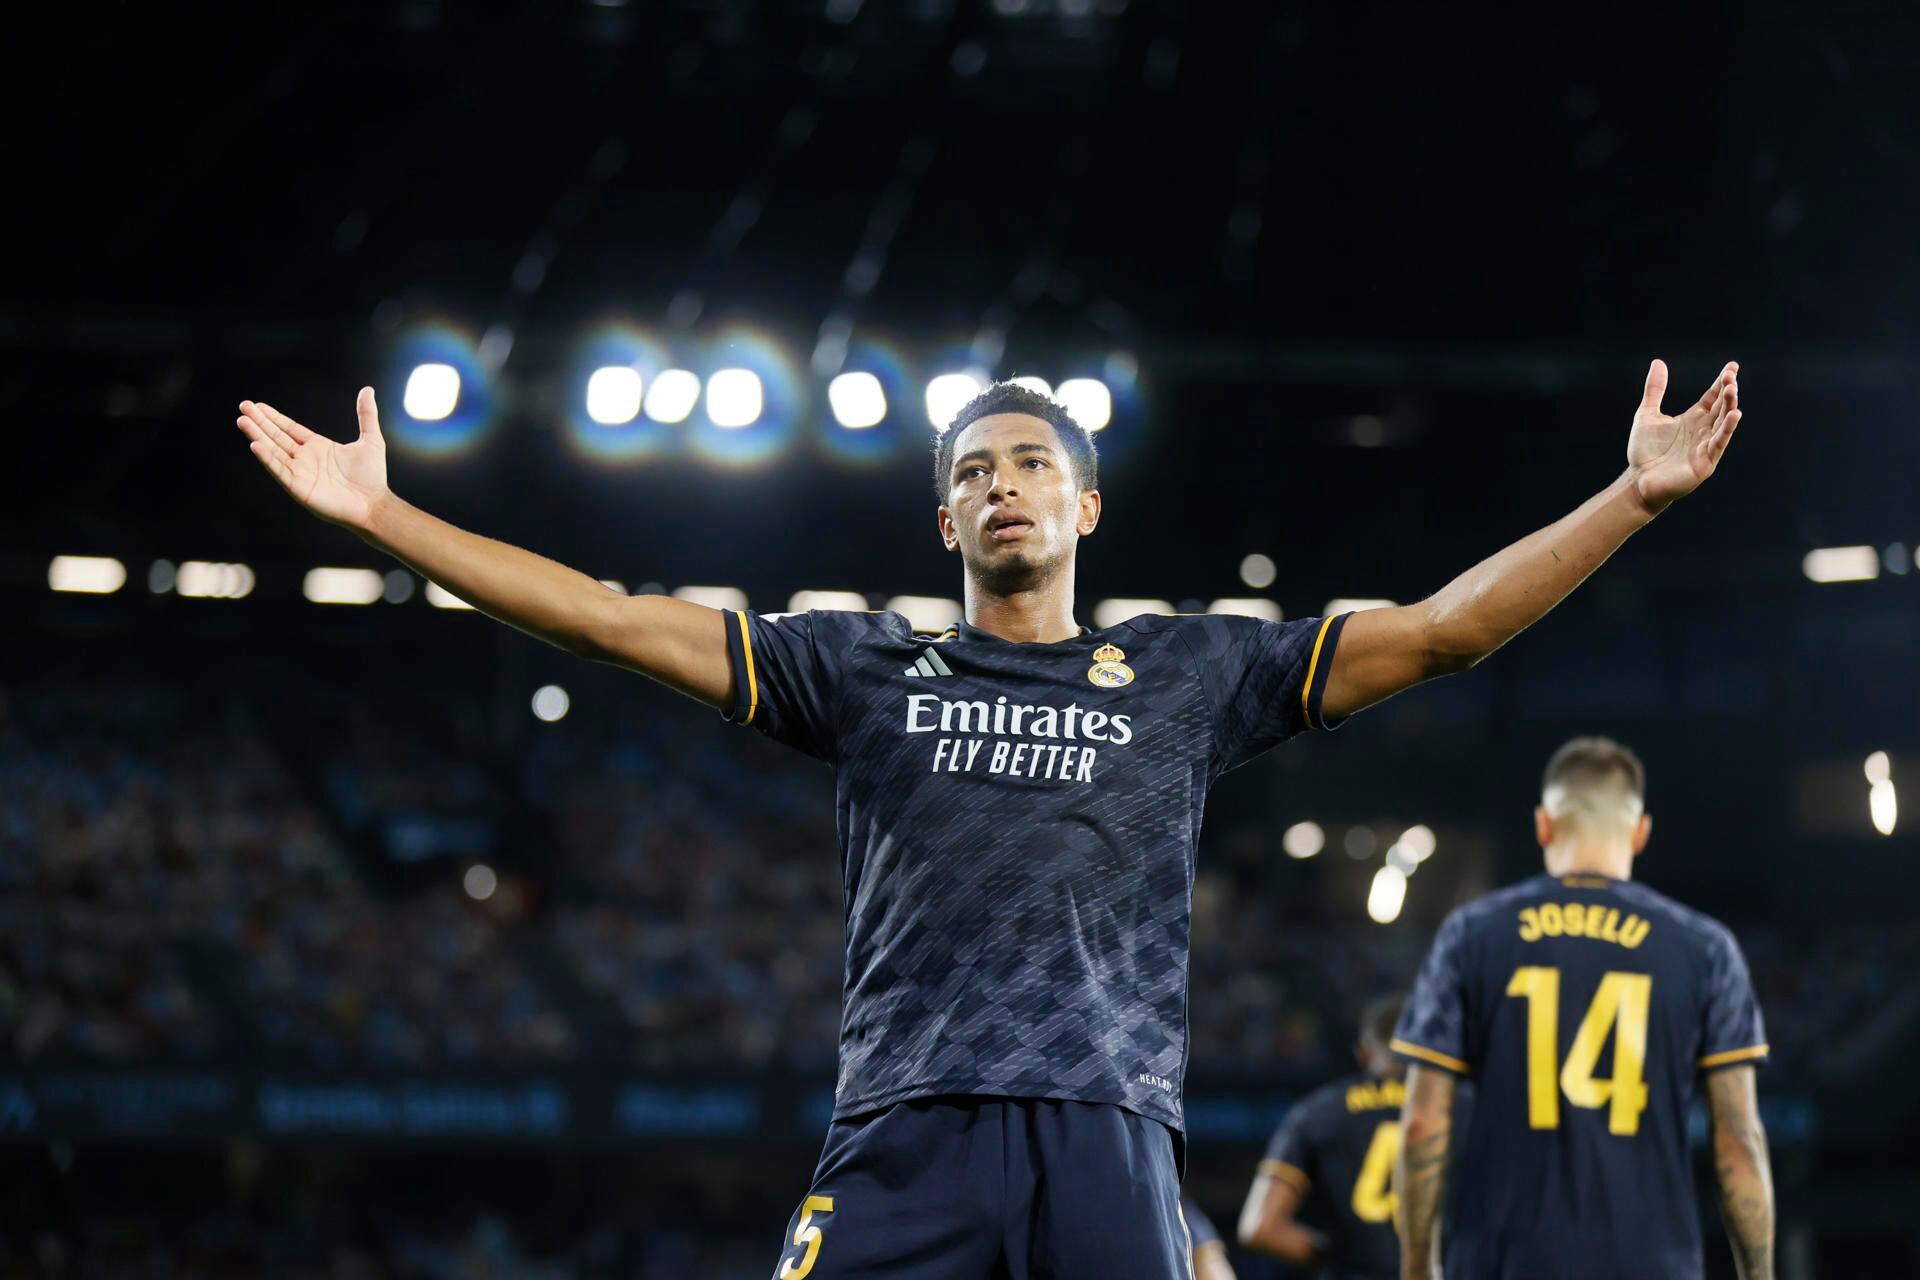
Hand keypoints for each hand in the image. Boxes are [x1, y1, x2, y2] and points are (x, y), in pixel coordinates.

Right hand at [236, 388, 390, 530]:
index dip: (273, 417)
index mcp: (317, 447)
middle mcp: (305, 459)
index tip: (258, 405)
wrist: (374, 504)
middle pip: (276, 437)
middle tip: (243, 406)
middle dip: (259, 422)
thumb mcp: (371, 439)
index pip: (289, 429)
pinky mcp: (298, 487)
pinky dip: (267, 458)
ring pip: (273, 450)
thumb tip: (368, 390)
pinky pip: (279, 470)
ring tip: (243, 421)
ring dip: (257, 436)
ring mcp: (300, 473)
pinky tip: (255, 444)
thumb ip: (366, 414)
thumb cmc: (372, 476)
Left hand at [1626, 359, 1741, 513]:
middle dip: (1728, 392)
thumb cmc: (1645, 452)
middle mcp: (1703, 430)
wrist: (1638, 481)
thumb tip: (1658, 362)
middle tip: (1731, 376)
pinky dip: (1727, 430)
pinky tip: (1735, 415)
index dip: (1722, 382)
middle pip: (1721, 407)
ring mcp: (1706, 446)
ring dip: (1730, 406)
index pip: (1713, 397)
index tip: (1732, 366)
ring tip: (1733, 389)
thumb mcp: (1647, 415)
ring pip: (1723, 423)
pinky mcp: (1705, 462)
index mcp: (1693, 419)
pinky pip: (1719, 443)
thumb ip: (1655, 390)